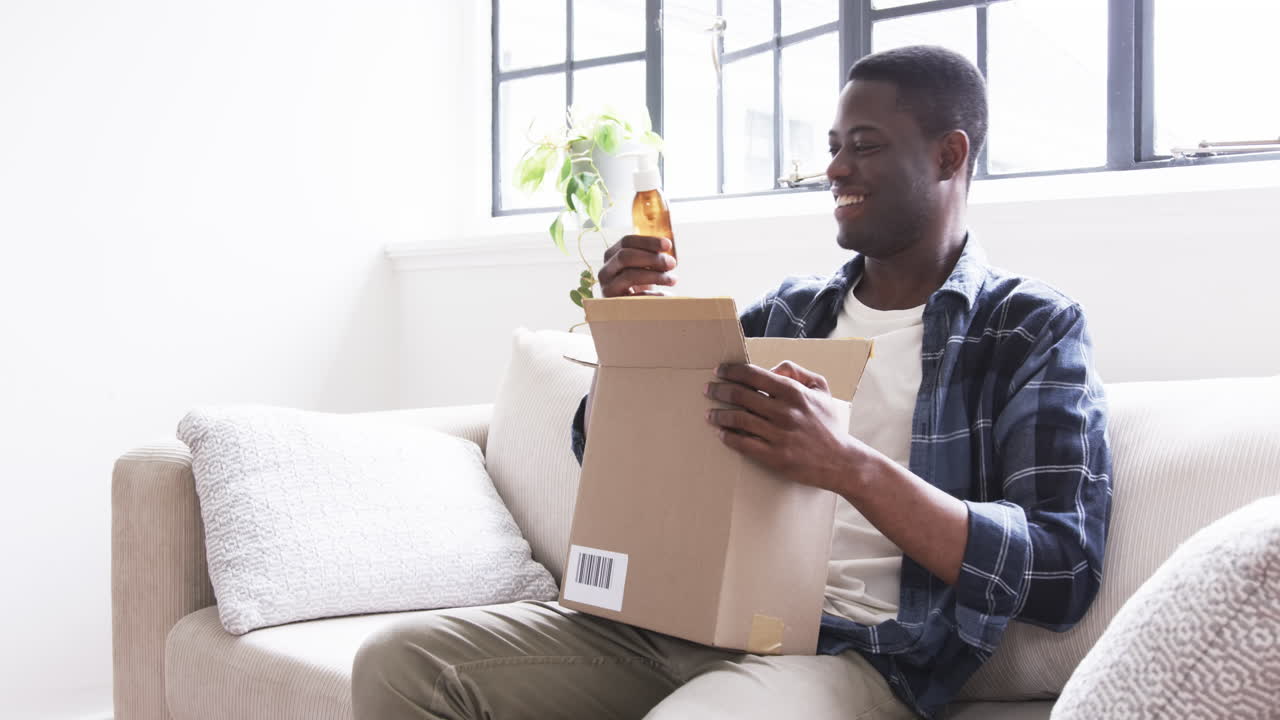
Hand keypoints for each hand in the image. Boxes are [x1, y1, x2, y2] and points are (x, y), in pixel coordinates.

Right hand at [597, 234, 676, 297]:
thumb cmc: (638, 282)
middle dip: (652, 258)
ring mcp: (607, 288)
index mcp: (611, 255)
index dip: (648, 241)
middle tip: (672, 263)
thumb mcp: (641, 266)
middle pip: (625, 256)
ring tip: (673, 279)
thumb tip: (666, 246)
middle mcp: (605, 270)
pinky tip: (665, 294)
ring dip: (655, 276)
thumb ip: (650, 254)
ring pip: (630, 275)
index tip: (668, 245)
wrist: (627, 309)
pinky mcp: (614, 305)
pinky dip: (652, 295)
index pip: (626, 241)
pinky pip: (634, 297)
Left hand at [704, 361, 862, 492]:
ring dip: (719, 414)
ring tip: (709, 413)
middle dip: (719, 390)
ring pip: (738, 420)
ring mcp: (779, 435)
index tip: (719, 371)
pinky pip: (743, 444)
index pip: (754, 375)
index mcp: (794, 392)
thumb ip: (797, 372)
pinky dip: (727, 437)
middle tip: (708, 389)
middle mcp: (784, 412)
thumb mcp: (821, 390)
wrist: (841, 461)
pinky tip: (720, 433)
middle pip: (741, 395)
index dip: (732, 371)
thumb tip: (771, 368)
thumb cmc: (828, 424)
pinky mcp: (774, 457)